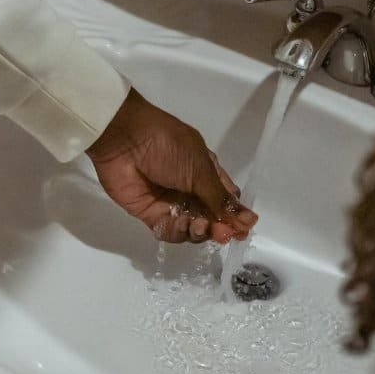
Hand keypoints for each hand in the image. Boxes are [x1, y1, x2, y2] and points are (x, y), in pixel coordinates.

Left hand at [86, 89, 257, 243]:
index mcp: (206, 173)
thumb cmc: (168, 147)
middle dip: (218, 228)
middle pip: (211, 219)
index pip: (226, 201)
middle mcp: (191, 191)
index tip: (242, 230)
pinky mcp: (150, 214)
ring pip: (191, 229)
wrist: (124, 140)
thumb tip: (249, 221)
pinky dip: (177, 232)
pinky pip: (169, 231)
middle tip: (221, 233)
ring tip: (198, 225)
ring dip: (198, 232)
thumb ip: (221, 199)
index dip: (235, 217)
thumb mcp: (200, 169)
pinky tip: (180, 224)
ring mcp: (170, 203)